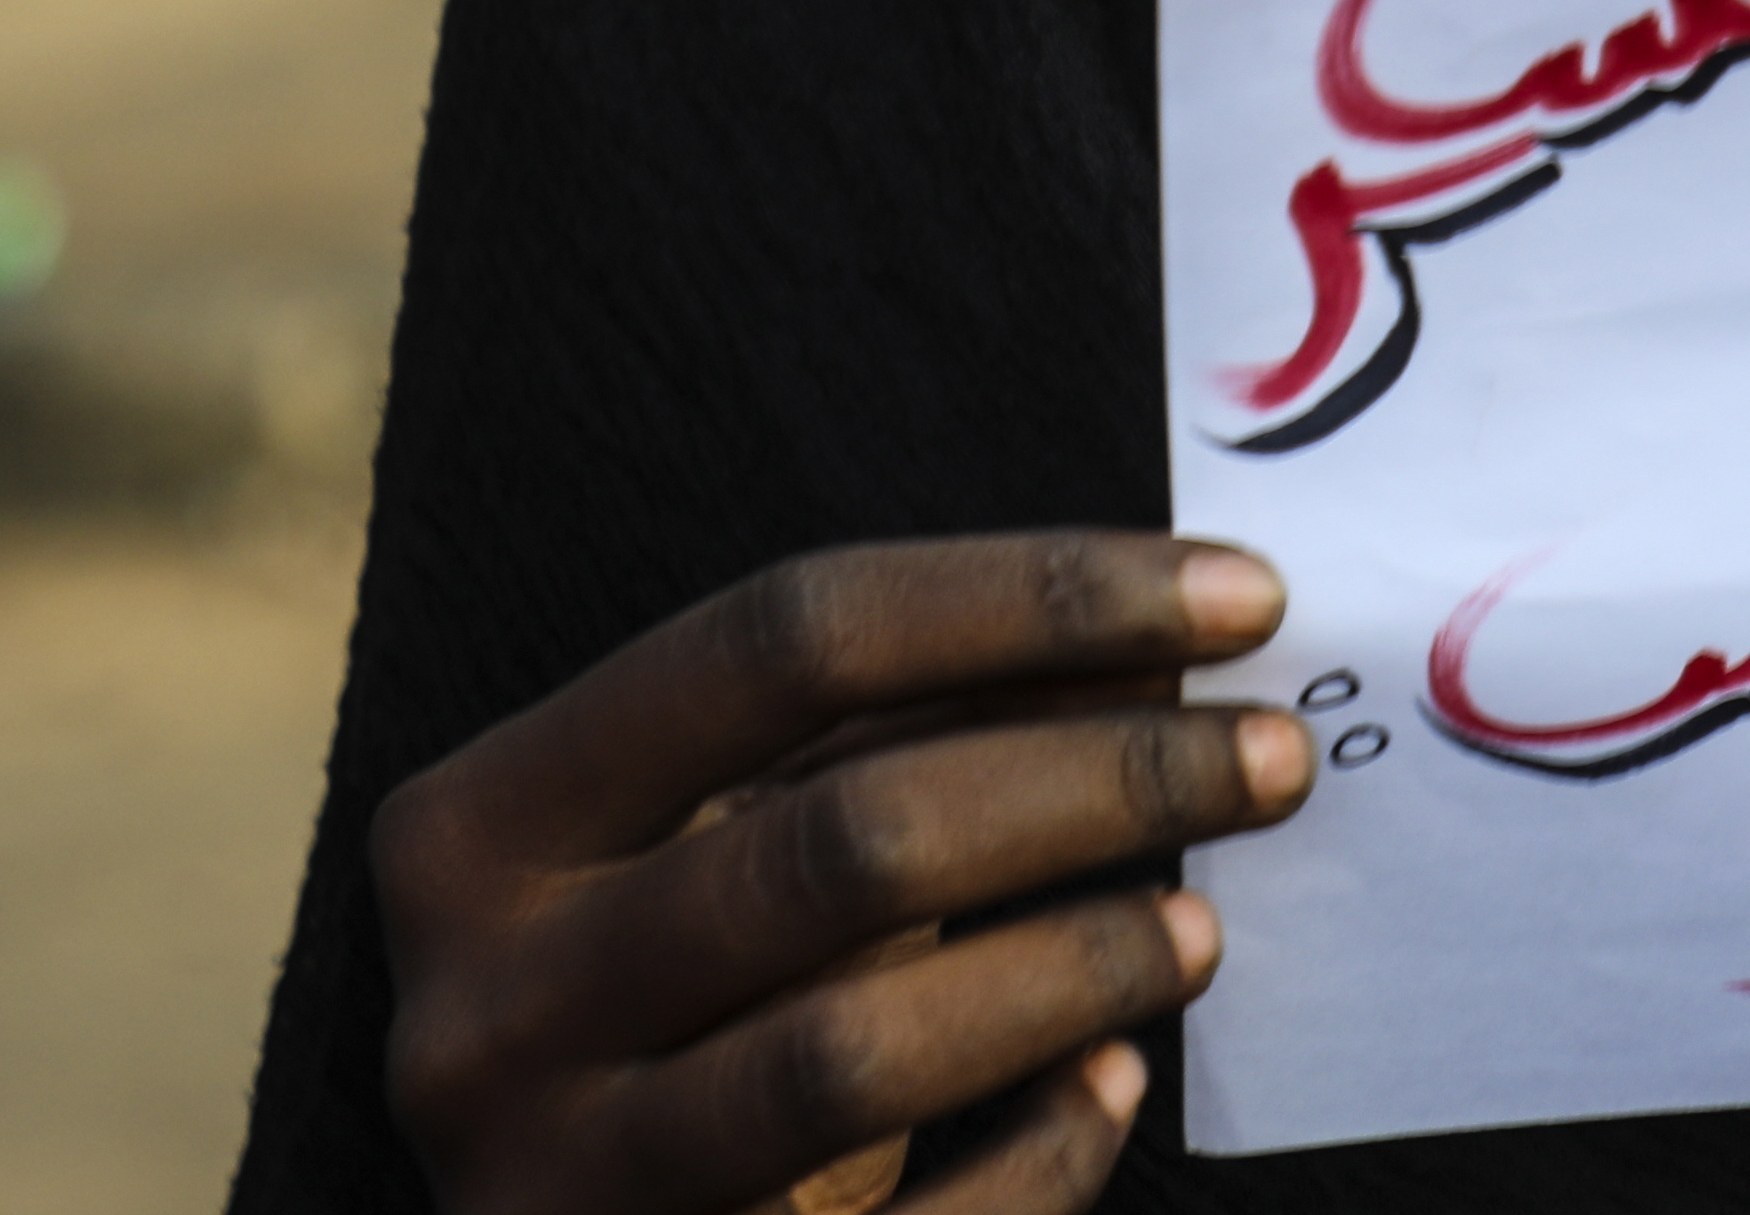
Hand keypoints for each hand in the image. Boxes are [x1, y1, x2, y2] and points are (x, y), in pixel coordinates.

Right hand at [373, 533, 1315, 1214]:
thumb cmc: (671, 1002)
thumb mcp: (732, 840)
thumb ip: (907, 731)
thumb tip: (1170, 628)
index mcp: (477, 830)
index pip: (786, 637)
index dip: (1034, 597)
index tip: (1243, 593)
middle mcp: (482, 1008)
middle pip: (849, 839)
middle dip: (1104, 781)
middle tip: (1272, 760)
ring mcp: (547, 1182)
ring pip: (854, 1052)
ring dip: (1077, 967)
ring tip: (1205, 927)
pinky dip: (1037, 1157)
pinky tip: (1119, 1085)